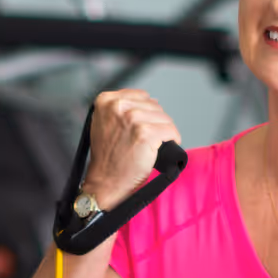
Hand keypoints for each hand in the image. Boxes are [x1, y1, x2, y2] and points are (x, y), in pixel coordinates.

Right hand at [83, 89, 181, 208]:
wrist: (105, 181)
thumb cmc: (107, 157)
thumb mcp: (104, 123)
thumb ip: (121, 109)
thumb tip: (149, 101)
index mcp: (106, 100)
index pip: (141, 96)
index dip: (148, 112)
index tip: (146, 125)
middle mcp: (118, 106)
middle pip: (154, 106)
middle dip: (157, 122)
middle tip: (151, 139)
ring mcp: (132, 119)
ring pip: (164, 118)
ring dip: (165, 131)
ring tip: (157, 144)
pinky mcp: (145, 133)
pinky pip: (170, 131)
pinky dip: (173, 139)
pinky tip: (165, 147)